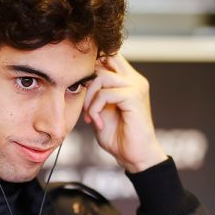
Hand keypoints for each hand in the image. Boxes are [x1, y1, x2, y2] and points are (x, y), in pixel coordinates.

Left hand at [83, 53, 166, 172]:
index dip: (91, 68)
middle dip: (88, 77)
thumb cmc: (118, 136)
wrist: (134, 157)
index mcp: (127, 80)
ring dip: (89, 99)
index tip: (81, 91)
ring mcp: (136, 86)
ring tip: (90, 117)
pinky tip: (97, 124)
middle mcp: (134, 79)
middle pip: (106, 57)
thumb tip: (79, 79)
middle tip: (84, 101)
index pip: (108, 57)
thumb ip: (94, 93)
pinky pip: (105, 94)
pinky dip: (95, 109)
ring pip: (101, 76)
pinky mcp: (134, 97)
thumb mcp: (100, 110)